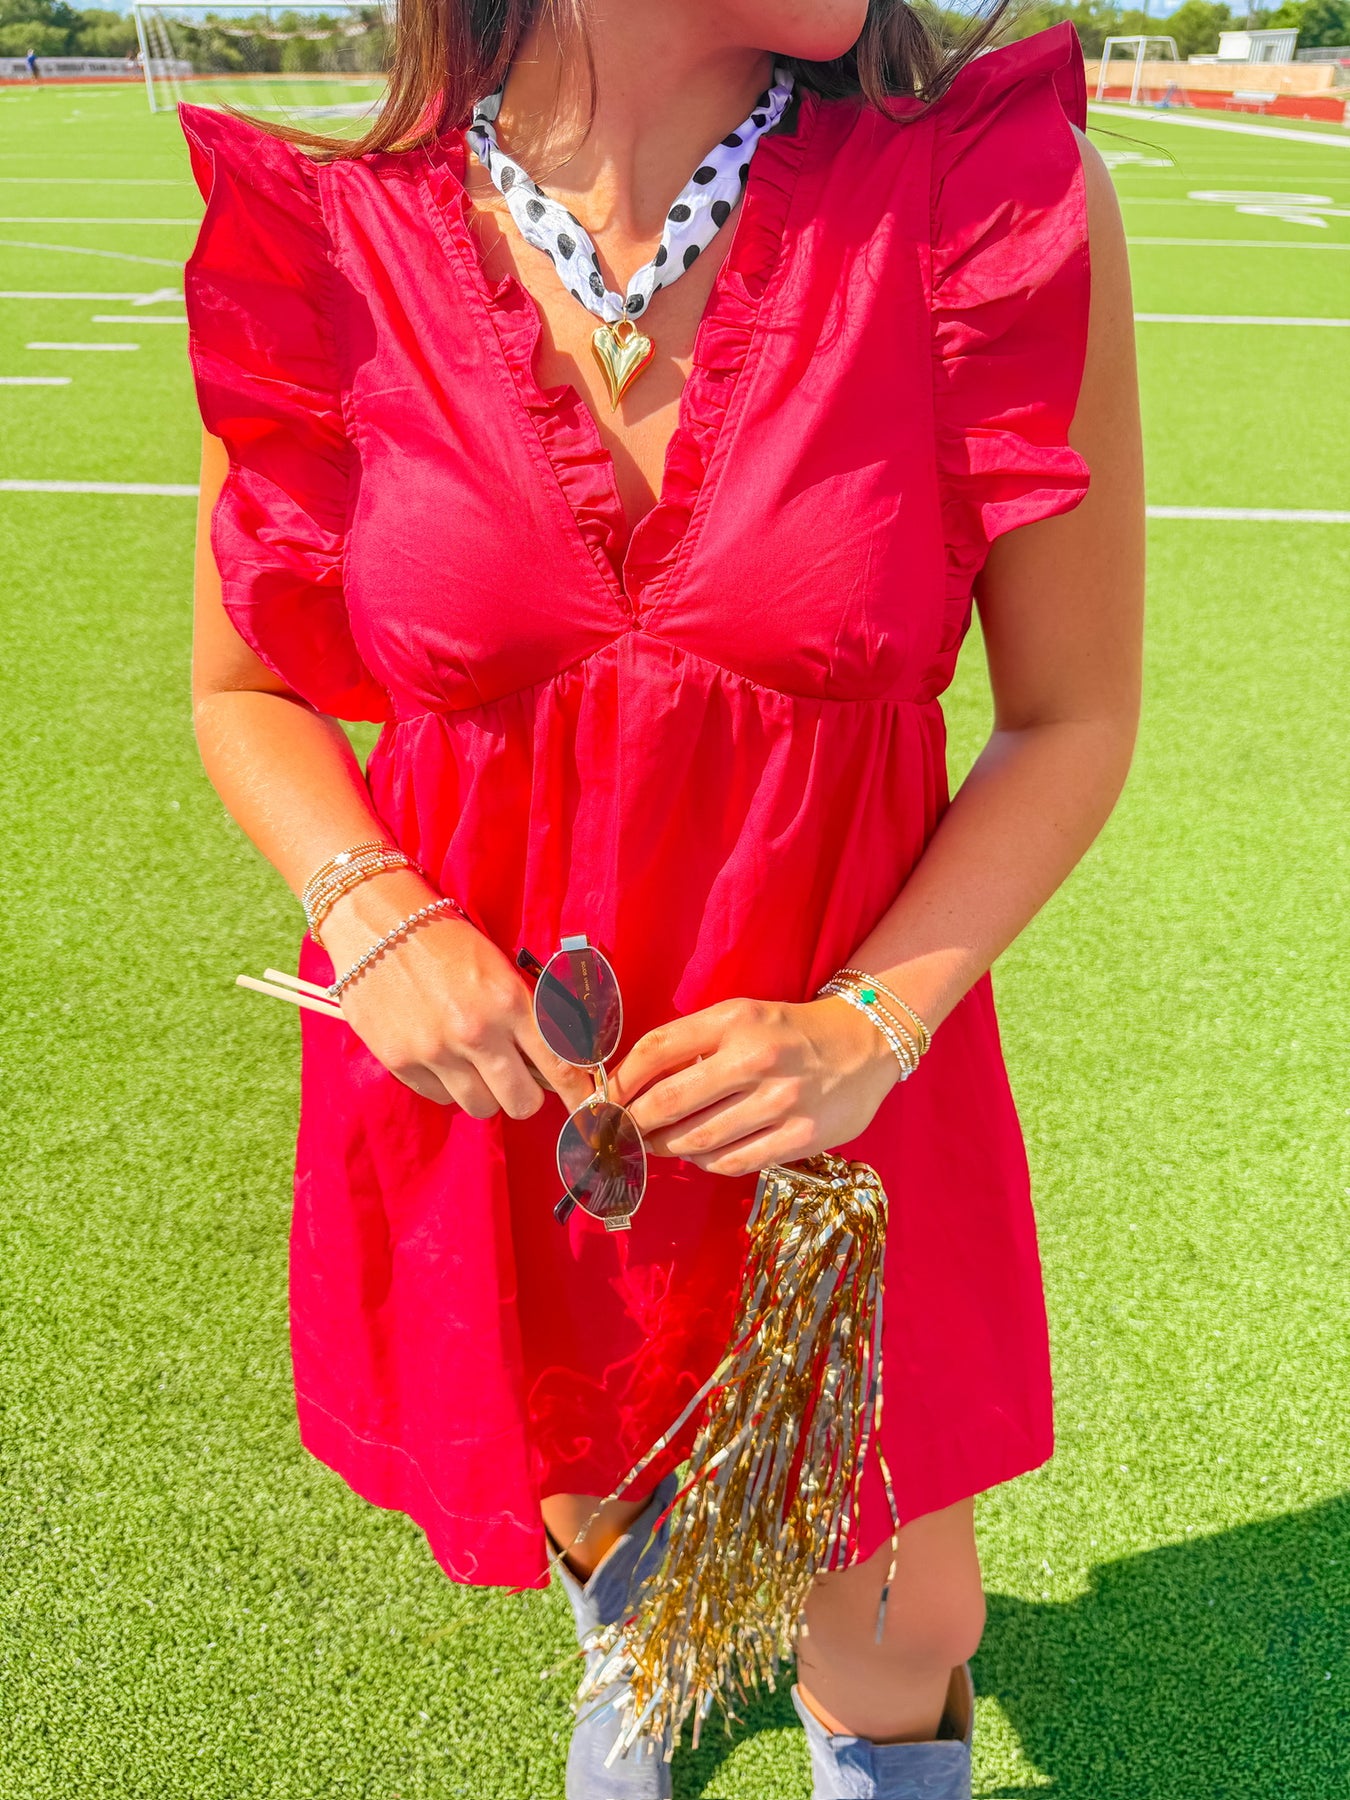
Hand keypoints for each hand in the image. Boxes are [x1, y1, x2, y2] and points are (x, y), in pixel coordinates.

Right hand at [320, 873, 593, 1117]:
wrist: (376, 922)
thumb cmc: (445, 939)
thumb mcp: (499, 967)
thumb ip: (527, 1014)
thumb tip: (555, 1062)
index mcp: (509, 1001)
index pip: (560, 1066)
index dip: (578, 1094)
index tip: (585, 1108)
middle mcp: (476, 1032)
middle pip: (522, 1103)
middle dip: (525, 1095)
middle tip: (517, 1078)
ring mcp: (436, 1051)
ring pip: (481, 1108)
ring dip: (485, 1093)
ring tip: (475, 1065)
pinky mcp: (400, 1062)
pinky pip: (441, 1098)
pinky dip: (447, 1085)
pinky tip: (441, 1055)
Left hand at [609, 996, 898, 1178]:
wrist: (865, 1043)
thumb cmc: (789, 1032)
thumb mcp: (742, 1017)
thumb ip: (694, 1044)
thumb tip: (634, 1085)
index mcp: (734, 1020)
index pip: (656, 1049)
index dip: (620, 1081)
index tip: (603, 1100)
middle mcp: (756, 1058)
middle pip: (669, 1101)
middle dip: (634, 1123)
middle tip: (619, 1132)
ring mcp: (781, 1101)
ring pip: (698, 1140)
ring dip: (666, 1147)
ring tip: (655, 1145)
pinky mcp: (802, 1137)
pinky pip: (734, 1162)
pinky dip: (706, 1163)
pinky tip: (701, 1155)